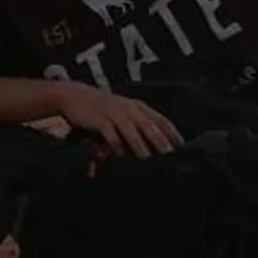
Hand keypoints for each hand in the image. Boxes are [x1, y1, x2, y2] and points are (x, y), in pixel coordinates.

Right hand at [53, 81, 183, 158]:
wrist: (75, 95)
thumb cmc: (102, 108)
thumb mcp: (123, 111)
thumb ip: (137, 125)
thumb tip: (154, 145)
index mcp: (138, 107)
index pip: (161, 120)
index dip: (173, 134)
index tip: (183, 148)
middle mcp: (129, 109)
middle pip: (150, 126)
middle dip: (161, 143)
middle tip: (170, 158)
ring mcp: (115, 113)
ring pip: (132, 132)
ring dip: (141, 147)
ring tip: (149, 162)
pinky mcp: (100, 119)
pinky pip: (111, 135)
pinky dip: (117, 146)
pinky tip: (121, 157)